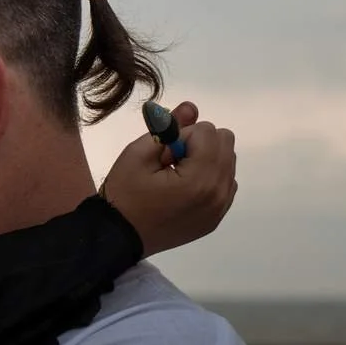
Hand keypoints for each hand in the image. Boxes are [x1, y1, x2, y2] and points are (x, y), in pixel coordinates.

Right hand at [100, 100, 237, 255]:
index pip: (206, 131)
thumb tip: (191, 107)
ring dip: (205, 160)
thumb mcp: (136, 154)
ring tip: (175, 177)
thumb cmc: (123, 194)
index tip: (161, 156)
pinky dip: (209, 178)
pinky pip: (226, 182)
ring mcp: (220, 208)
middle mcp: (218, 193)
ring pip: (228, 160)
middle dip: (197, 145)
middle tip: (170, 163)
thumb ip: (167, 127)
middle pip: (225, 142)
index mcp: (199, 179)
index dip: (179, 136)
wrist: (118, 238)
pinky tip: (184, 189)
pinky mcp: (217, 217)